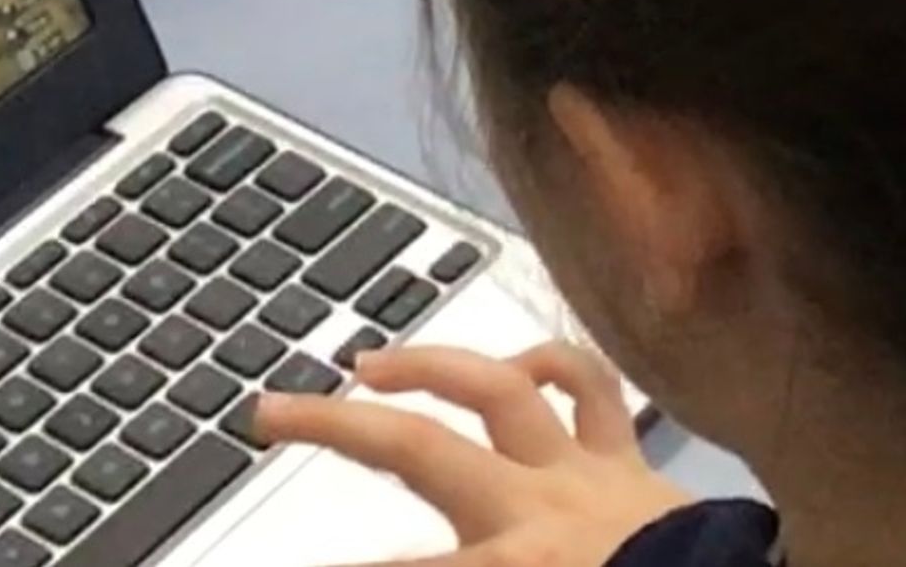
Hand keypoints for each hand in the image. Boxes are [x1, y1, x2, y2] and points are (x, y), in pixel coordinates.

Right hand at [256, 340, 683, 565]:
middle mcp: (537, 511)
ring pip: (497, 386)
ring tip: (372, 359)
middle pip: (417, 448)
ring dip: (431, 364)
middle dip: (338, 426)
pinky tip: (513, 364)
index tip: (287, 553)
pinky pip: (591, 390)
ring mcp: (588, 475)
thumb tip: (403, 555)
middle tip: (273, 409)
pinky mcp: (631, 466)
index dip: (346, 561)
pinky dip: (548, 365)